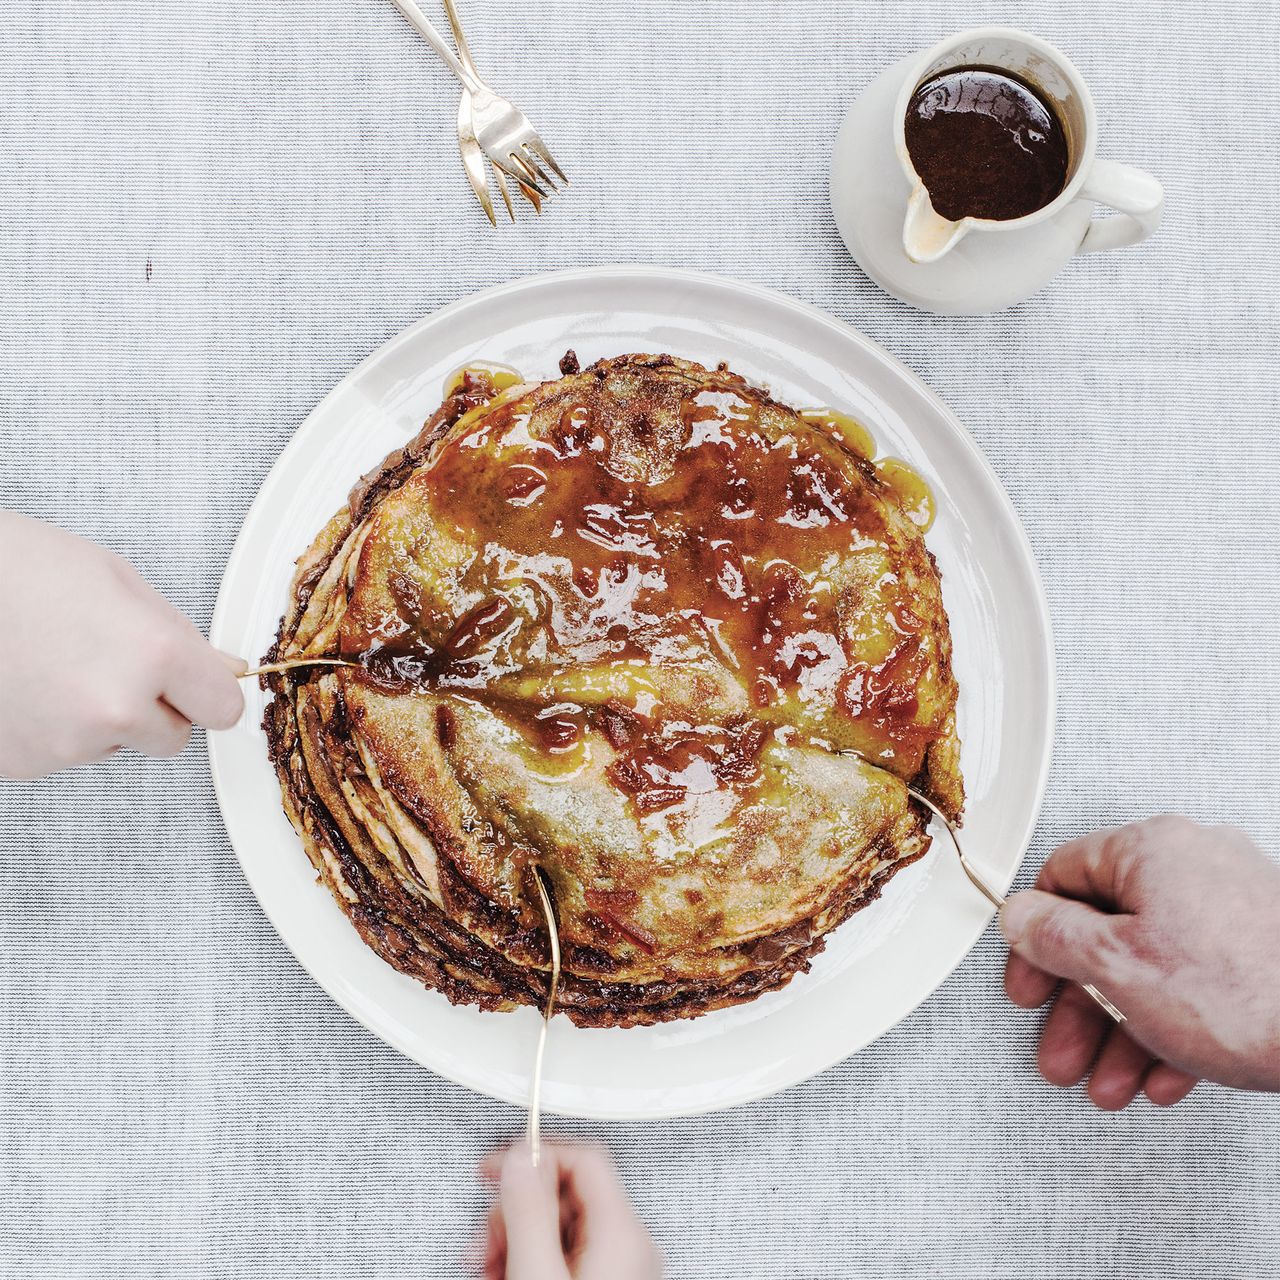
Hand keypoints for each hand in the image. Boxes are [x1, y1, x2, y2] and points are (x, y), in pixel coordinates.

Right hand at [0, 513, 244, 778]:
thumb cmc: (20, 570)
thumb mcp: (120, 582)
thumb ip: (180, 636)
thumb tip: (224, 670)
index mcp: (153, 654)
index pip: (224, 708)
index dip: (209, 693)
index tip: (197, 684)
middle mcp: (116, 707)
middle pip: (176, 736)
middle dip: (158, 707)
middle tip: (113, 662)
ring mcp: (68, 742)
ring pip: (120, 745)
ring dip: (105, 718)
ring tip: (59, 665)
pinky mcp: (28, 762)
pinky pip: (70, 753)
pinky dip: (59, 728)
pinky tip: (31, 685)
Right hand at [480, 1143, 661, 1279]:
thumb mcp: (538, 1271)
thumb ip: (529, 1210)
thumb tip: (521, 1157)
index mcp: (623, 1231)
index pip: (583, 1156)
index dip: (535, 1154)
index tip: (496, 1169)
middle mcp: (629, 1245)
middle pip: (567, 1193)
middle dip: (517, 1210)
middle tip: (487, 1237)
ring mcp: (620, 1267)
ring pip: (561, 1225)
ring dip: (518, 1237)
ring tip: (490, 1264)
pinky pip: (566, 1253)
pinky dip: (533, 1257)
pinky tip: (509, 1273)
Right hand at [1001, 815, 1279, 1108]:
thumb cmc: (1248, 995)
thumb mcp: (1116, 965)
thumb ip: (1052, 936)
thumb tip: (1020, 917)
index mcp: (1151, 850)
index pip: (1063, 877)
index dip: (1034, 938)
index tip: (1030, 981)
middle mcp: (1194, 866)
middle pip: (1108, 933)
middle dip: (1081, 1006)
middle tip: (1064, 1046)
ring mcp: (1234, 907)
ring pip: (1153, 967)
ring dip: (1120, 1031)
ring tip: (1110, 1079)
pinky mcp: (1264, 949)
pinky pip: (1198, 984)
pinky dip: (1171, 1027)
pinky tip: (1163, 1071)